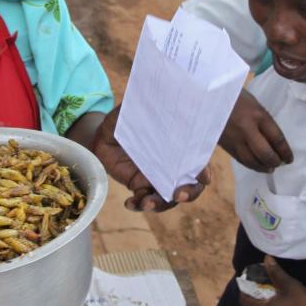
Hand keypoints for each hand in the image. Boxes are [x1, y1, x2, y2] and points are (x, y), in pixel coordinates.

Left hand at [93, 106, 210, 210]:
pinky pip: (145, 201)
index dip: (203, 170)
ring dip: (160, 204)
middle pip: (190, 185)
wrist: (102, 135)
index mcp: (177, 146)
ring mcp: (157, 177)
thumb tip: (164, 99)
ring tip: (145, 203)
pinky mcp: (140, 186)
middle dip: (189, 193)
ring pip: (168, 198)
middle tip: (178, 195)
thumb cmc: (124, 118)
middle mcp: (172, 164)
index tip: (202, 177)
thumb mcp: (135, 111)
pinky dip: (139, 205)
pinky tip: (129, 203)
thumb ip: (149, 108)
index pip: (197, 159)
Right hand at [221, 91, 292, 171]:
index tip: (289, 158)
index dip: (285, 151)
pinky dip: (250, 165)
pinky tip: (255, 165)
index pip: (276, 138)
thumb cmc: (234, 96)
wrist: (208, 98)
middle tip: (280, 163)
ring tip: (270, 168)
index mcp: (257, 115)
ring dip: (263, 167)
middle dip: (275, 161)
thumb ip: (264, 121)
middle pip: (265, 153)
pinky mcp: (225, 145)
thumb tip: (274, 141)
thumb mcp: (254, 104)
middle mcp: (246, 129)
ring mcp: (234, 139)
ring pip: (251, 160)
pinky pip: (240, 159)